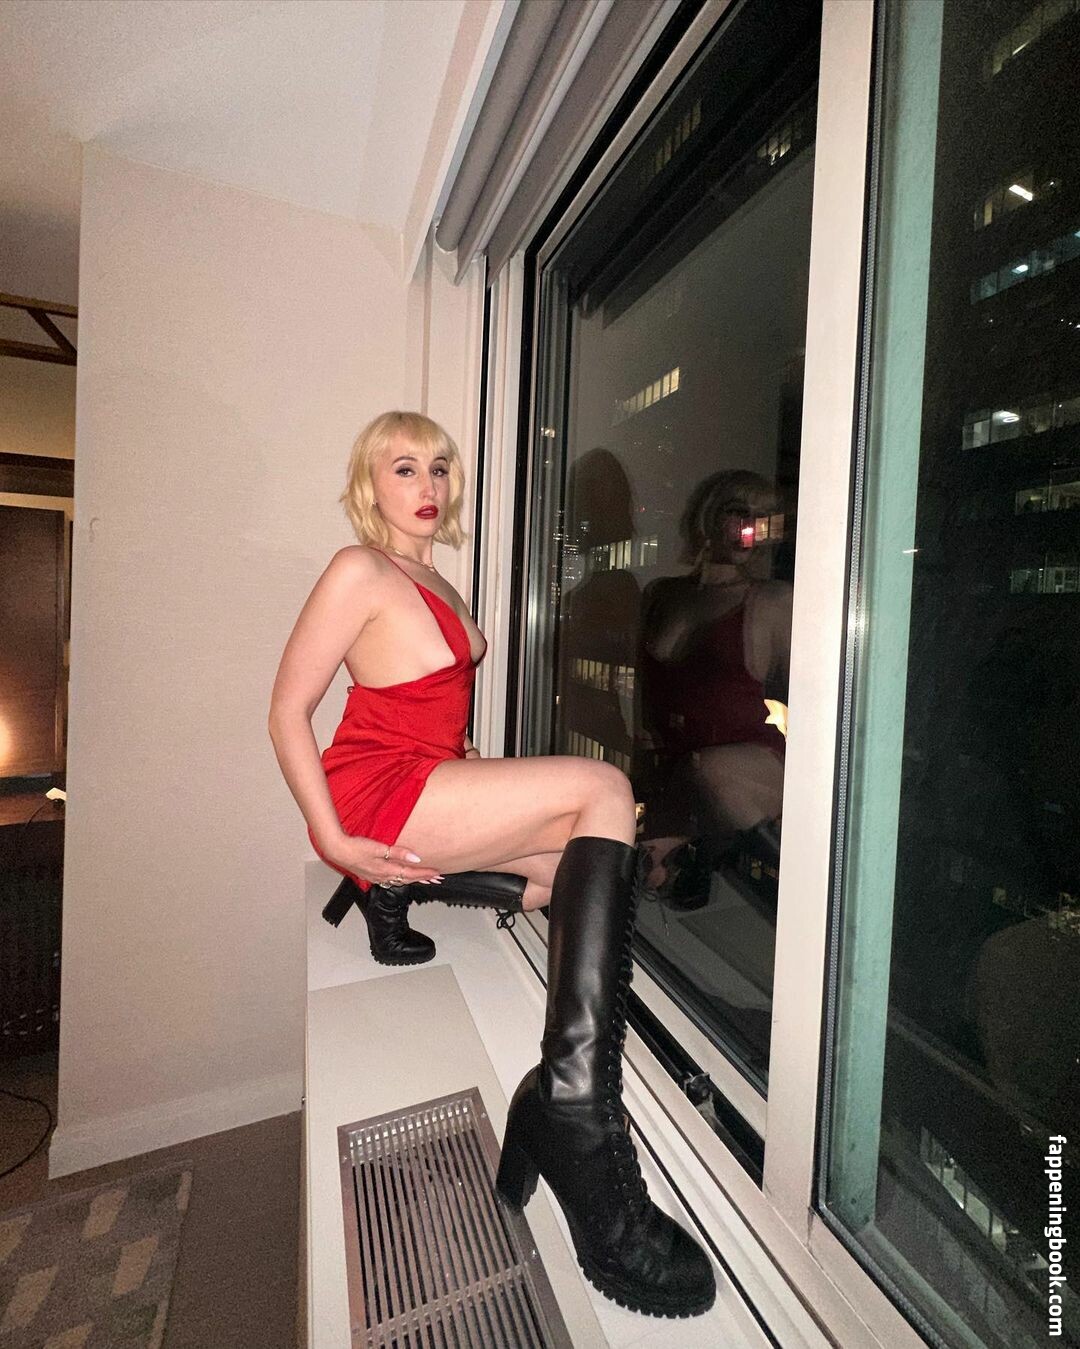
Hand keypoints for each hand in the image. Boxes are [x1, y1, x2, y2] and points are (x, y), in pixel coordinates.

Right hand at [325, 835, 442, 886]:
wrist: (338, 850)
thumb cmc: (355, 848)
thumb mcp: (380, 848)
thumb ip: (399, 853)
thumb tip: (416, 858)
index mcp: (386, 870)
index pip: (411, 873)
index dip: (425, 874)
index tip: (437, 873)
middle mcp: (383, 876)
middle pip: (408, 879)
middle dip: (423, 879)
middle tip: (437, 879)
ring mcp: (376, 877)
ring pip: (400, 880)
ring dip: (414, 880)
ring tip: (425, 880)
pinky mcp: (371, 874)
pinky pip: (391, 880)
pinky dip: (401, 879)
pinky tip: (402, 878)